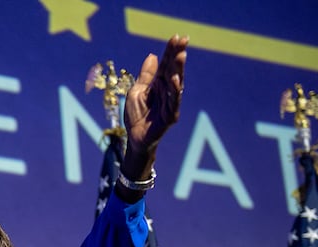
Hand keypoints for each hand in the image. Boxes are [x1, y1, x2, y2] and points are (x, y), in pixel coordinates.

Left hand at [122, 35, 188, 180]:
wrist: (134, 138)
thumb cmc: (136, 116)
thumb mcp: (137, 91)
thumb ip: (146, 76)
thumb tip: (153, 56)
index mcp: (158, 85)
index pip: (166, 65)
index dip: (170, 51)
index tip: (176, 37)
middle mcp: (167, 92)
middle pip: (173, 71)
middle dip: (178, 56)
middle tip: (183, 40)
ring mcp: (170, 104)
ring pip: (176, 84)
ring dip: (179, 70)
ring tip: (181, 55)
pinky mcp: (170, 116)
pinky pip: (173, 102)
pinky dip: (174, 91)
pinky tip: (175, 80)